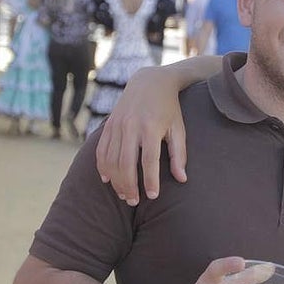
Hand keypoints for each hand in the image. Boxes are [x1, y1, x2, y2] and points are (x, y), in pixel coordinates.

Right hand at [95, 65, 187, 204]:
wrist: (150, 82)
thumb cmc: (169, 109)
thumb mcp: (178, 128)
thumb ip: (179, 154)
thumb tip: (181, 179)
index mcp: (151, 127)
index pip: (149, 161)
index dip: (150, 180)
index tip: (153, 196)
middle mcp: (131, 126)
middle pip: (126, 163)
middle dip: (129, 185)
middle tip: (134, 201)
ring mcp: (117, 125)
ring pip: (111, 159)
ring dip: (116, 180)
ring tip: (124, 194)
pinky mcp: (109, 124)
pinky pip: (101, 149)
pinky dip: (102, 166)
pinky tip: (107, 179)